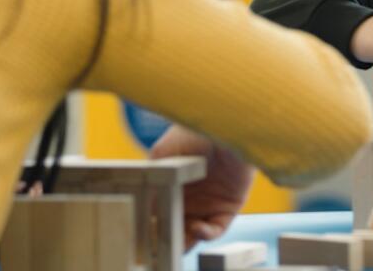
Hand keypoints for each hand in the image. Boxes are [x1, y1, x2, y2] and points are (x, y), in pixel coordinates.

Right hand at [150, 125, 253, 250]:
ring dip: (184, 242)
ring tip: (177, 240)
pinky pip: (216, 229)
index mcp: (170, 187)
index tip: (143, 234)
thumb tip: (142, 208)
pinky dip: (206, 234)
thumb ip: (151, 179)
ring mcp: (208, 204)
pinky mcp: (229, 206)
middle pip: (173, 229)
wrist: (226, 126)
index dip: (150, 226)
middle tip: (158, 246)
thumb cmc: (193, 133)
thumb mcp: (163, 154)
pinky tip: (198, 228)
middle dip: (165, 240)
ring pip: (192, 235)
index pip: (157, 214)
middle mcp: (188, 199)